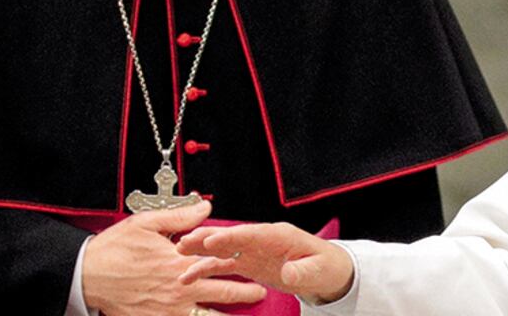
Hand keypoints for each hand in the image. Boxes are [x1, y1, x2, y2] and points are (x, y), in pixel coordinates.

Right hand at [83, 201, 265, 315]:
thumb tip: (205, 209)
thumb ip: (180, 217)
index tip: (256, 260)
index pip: (218, 261)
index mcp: (179, 262)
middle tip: (260, 293)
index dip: (240, 261)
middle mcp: (178, 288)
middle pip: (221, 293)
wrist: (87, 276)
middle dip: (244, 293)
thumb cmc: (114, 250)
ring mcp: (169, 309)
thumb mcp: (146, 224)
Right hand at [176, 222, 354, 303]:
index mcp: (280, 235)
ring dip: (201, 250)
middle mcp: (263, 240)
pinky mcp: (249, 263)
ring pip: (223, 249)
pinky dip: (207, 267)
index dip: (231, 236)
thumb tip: (289, 273)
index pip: (252, 233)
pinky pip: (224, 264)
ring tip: (180, 252)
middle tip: (186, 240)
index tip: (213, 239)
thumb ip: (302, 270)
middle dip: (208, 237)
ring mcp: (254, 251)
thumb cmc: (326, 265)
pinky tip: (191, 273)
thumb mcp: (318, 269)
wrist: (327, 272)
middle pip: (232, 236)